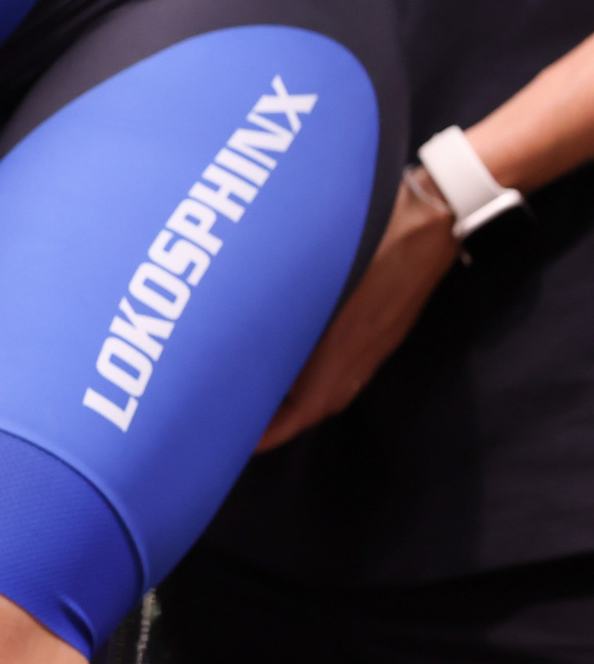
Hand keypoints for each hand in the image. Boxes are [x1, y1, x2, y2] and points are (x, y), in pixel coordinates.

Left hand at [258, 171, 461, 451]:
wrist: (429, 222)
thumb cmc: (371, 239)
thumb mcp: (320, 275)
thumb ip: (289, 310)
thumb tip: (246, 334)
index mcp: (344, 351)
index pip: (305, 410)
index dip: (270, 430)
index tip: (238, 440)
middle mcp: (361, 359)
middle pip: (315, 406)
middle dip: (276, 420)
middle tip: (235, 420)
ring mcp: (374, 348)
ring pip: (329, 388)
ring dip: (294, 400)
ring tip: (254, 397)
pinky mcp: (381, 334)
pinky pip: (342, 368)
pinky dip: (312, 377)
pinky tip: (289, 362)